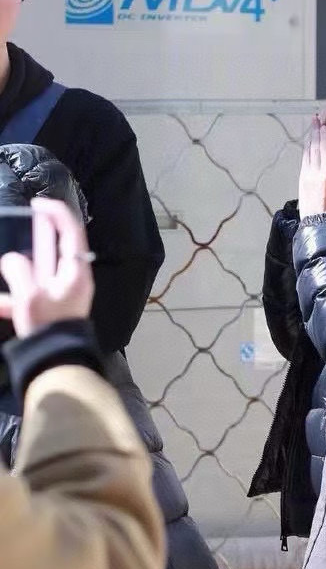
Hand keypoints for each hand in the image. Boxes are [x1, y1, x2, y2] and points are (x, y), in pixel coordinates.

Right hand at [0, 198, 94, 338]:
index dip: (56, 213)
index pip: (71, 232)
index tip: (37, 204)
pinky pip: (32, 294)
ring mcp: (62, 294)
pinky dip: (14, 296)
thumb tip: (12, 259)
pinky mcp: (51, 309)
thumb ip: (19, 271)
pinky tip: (1, 304)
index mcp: (75, 271)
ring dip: (19, 270)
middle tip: (17, 233)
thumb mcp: (29, 298)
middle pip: (54, 250)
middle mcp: (73, 280)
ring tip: (5, 268)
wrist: (56, 364)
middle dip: (33, 242)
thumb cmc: (48, 327)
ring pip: (39, 272)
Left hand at [298, 119, 325, 219]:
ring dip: (314, 134)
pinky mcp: (304, 176)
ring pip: (314, 149)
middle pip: (324, 146)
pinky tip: (308, 139)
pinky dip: (307, 146)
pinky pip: (306, 156)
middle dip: (323, 131)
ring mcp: (313, 173)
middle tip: (321, 120)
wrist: (319, 220)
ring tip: (314, 123)